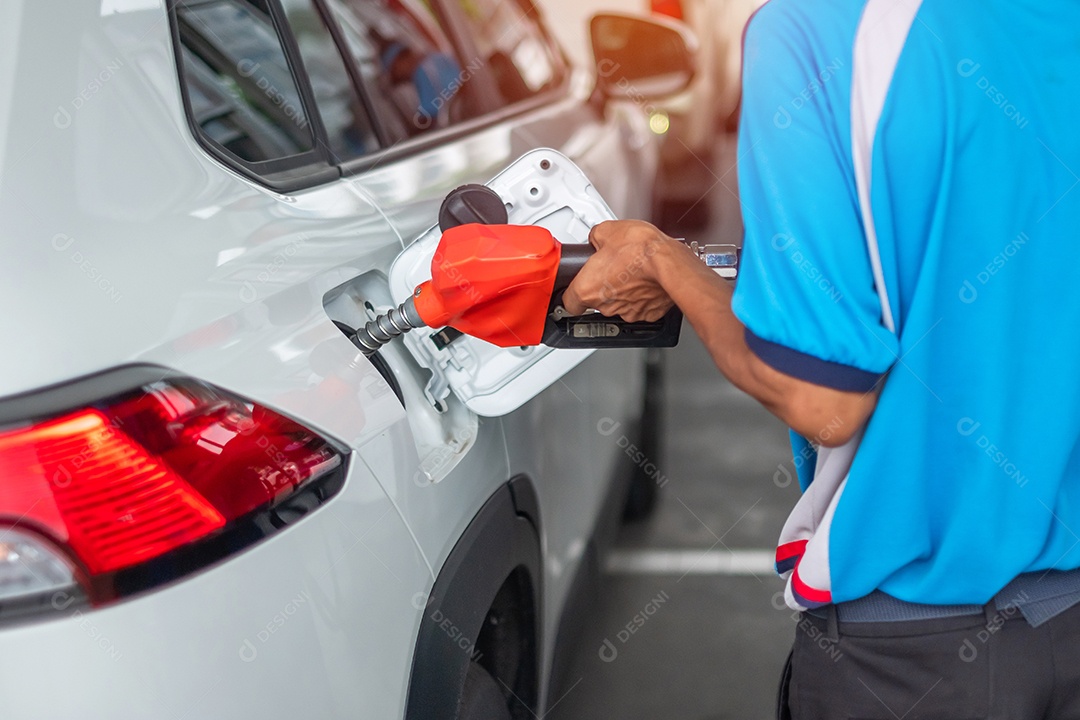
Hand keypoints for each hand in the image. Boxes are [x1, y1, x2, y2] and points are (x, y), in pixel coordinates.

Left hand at [562, 220, 676, 321]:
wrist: (671, 263)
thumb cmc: (640, 249)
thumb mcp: (606, 230)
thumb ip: (594, 238)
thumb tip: (597, 238)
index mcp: (587, 288)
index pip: (568, 303)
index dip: (571, 294)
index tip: (576, 288)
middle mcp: (605, 305)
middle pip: (595, 302)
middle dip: (601, 286)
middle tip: (610, 268)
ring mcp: (627, 312)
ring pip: (618, 304)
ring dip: (621, 290)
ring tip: (631, 271)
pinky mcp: (647, 314)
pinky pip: (639, 307)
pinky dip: (641, 296)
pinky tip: (644, 280)